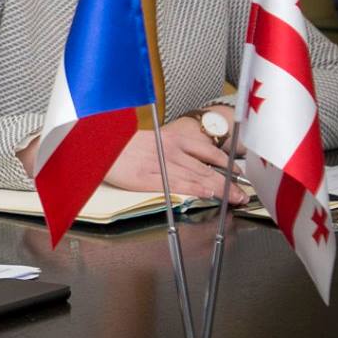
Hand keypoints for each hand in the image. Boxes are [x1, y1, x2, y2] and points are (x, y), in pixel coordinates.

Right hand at [104, 118, 247, 203]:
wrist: (93, 142)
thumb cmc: (118, 142)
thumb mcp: (149, 139)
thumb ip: (169, 149)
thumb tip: (190, 161)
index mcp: (171, 138)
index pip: (208, 152)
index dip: (227, 164)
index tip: (239, 174)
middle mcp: (169, 150)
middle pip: (207, 168)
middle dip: (228, 183)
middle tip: (244, 195)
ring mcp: (158, 164)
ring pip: (196, 177)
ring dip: (219, 189)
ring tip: (235, 198)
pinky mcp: (145, 177)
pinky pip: (175, 184)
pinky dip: (194, 189)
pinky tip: (208, 194)